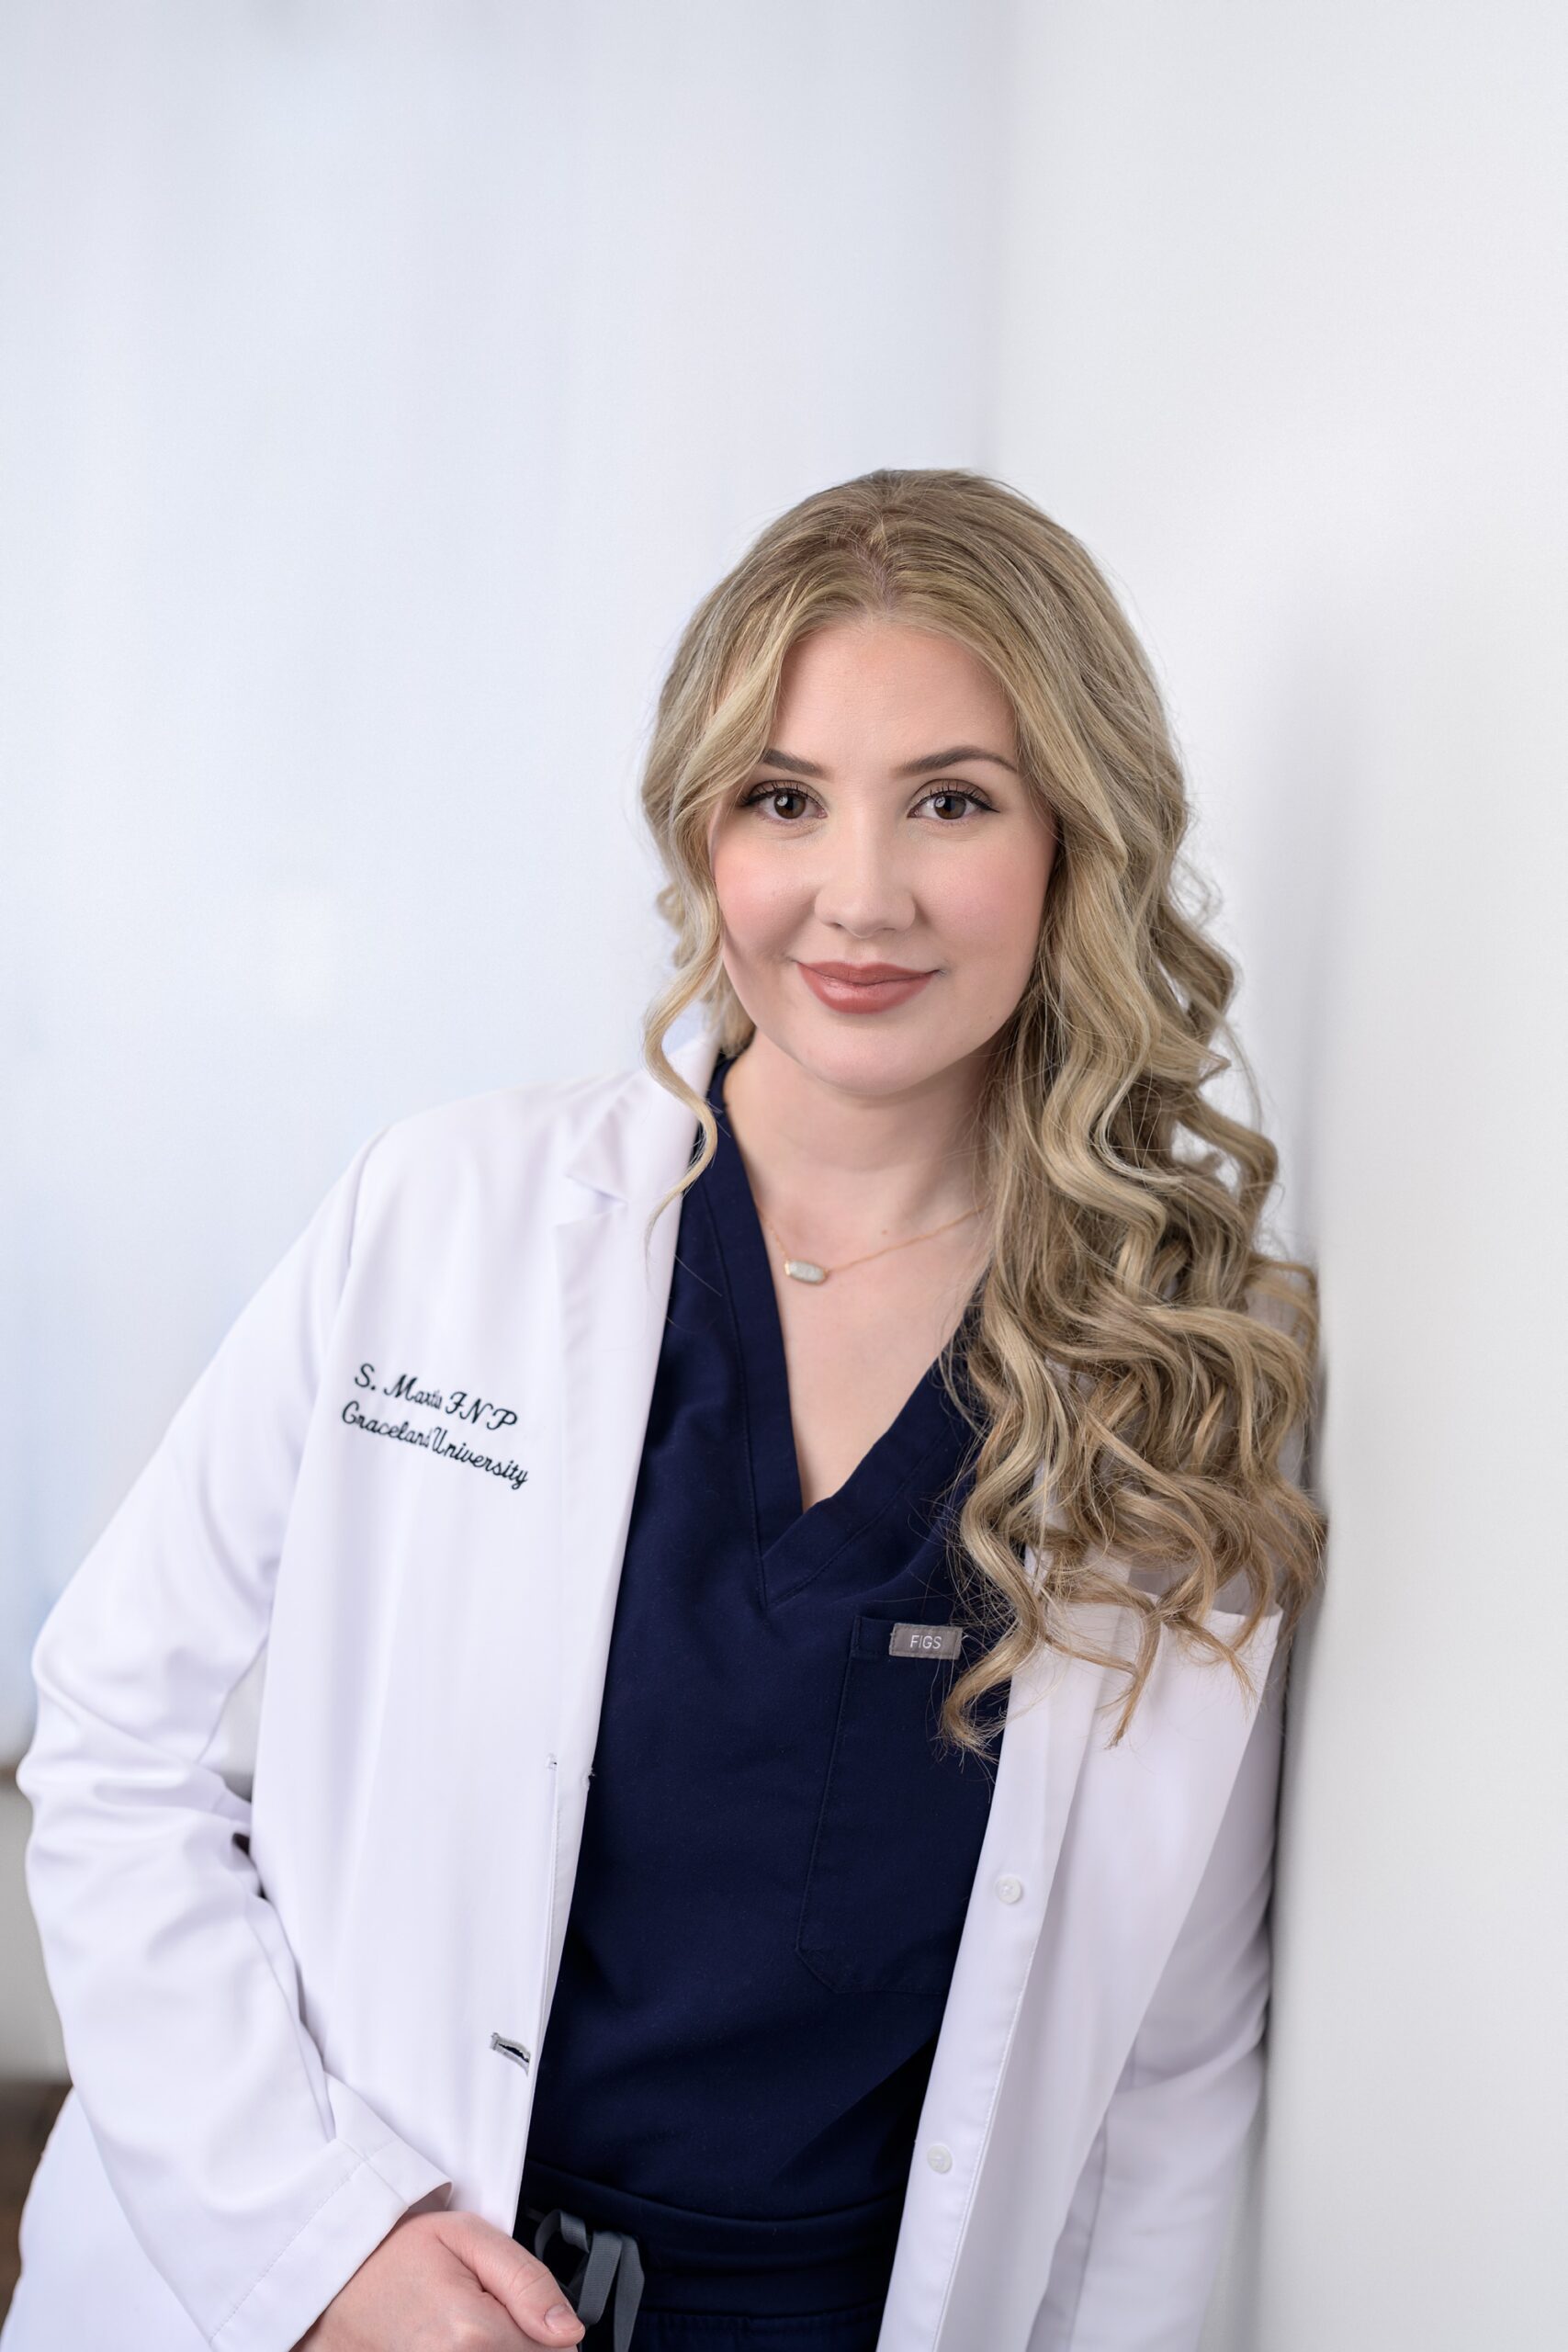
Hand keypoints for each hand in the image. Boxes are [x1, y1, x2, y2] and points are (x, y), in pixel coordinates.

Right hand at [292, 2207, 585, 2348]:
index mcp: (474, 2335)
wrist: (334, 2283)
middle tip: (489, 2315)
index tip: (519, 2308)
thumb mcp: (470, 2237)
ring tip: (469, 2331)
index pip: (556, 2351)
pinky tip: (455, 2342)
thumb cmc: (397, 2256)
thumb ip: (528, 2281)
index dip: (546, 2328)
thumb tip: (570, 2330)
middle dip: (522, 2342)